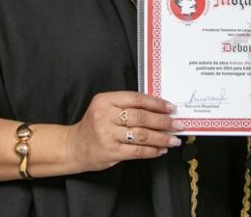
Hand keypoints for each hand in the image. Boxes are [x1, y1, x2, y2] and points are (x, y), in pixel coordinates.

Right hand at [67, 91, 182, 172]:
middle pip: (141, 117)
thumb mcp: (106, 107)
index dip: (156, 103)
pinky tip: (161, 150)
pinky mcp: (110, 151)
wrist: (74, 146)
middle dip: (163, 122)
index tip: (170, 108)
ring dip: (161, 138)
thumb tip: (159, 109)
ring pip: (141, 135)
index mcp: (105, 100)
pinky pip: (137, 151)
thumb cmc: (94, 125)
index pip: (136, 99)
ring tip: (173, 140)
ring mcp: (107, 134)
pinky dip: (152, 151)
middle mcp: (105, 116)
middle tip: (177, 124)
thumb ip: (127, 106)